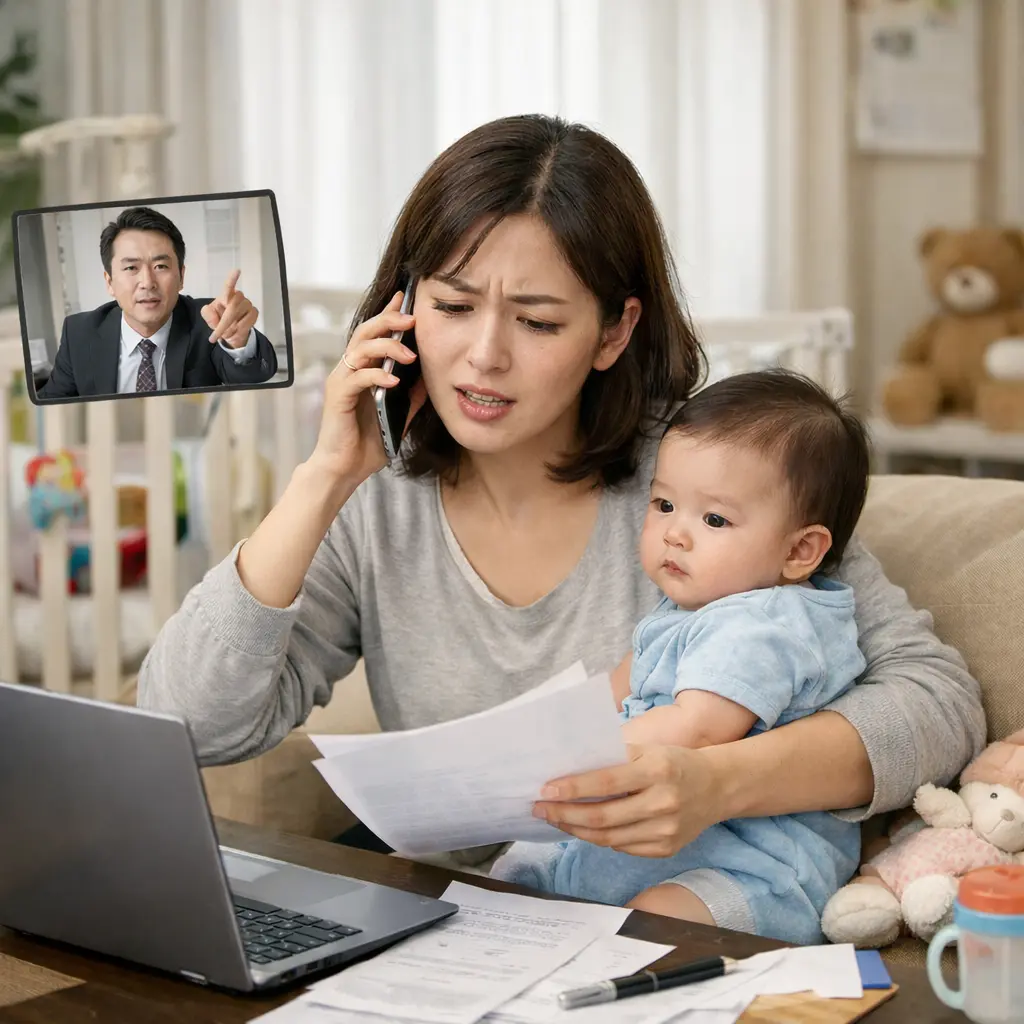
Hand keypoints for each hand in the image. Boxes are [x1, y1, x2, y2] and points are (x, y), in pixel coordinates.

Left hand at [202, 269, 258, 347]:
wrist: (231, 331)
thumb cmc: (219, 319)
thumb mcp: (209, 316)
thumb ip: (207, 314)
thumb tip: (215, 317)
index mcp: (226, 294)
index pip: (229, 285)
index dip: (233, 278)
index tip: (237, 271)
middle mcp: (238, 297)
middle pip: (233, 307)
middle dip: (224, 323)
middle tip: (217, 334)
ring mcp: (248, 304)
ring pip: (240, 317)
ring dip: (231, 328)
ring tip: (226, 333)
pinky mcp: (254, 313)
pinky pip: (247, 323)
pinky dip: (239, 330)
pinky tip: (236, 331)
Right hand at [308, 288, 425, 485]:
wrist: (345, 468)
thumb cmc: (368, 442)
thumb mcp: (400, 415)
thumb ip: (413, 396)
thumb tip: (432, 377)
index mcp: (363, 370)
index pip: (375, 334)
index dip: (389, 314)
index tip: (406, 297)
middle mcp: (349, 370)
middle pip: (365, 332)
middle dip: (388, 321)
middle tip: (412, 319)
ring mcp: (341, 381)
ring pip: (360, 349)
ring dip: (387, 347)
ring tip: (410, 355)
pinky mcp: (337, 397)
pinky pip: (357, 378)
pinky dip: (376, 376)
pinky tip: (393, 381)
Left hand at [532, 744, 723, 856]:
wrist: (717, 787)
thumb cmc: (676, 762)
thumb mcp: (649, 749)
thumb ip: (616, 759)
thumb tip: (571, 769)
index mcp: (657, 770)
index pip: (606, 782)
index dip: (573, 788)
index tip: (546, 788)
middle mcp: (663, 804)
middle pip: (603, 817)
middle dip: (565, 814)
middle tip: (540, 808)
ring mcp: (666, 831)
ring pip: (609, 838)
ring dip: (576, 829)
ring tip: (556, 818)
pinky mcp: (666, 849)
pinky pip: (623, 847)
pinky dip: (599, 839)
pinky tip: (583, 828)